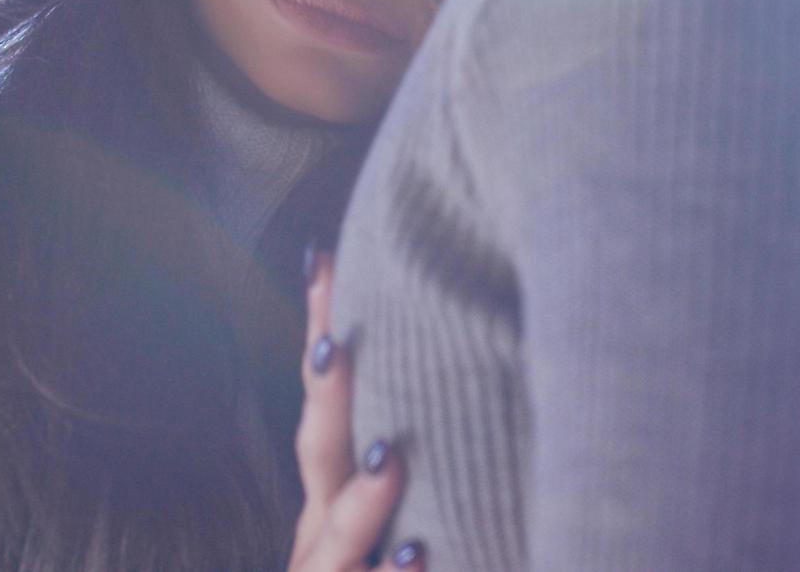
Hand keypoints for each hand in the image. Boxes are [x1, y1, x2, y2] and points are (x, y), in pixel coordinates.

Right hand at [286, 247, 425, 570]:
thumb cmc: (418, 565)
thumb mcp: (412, 518)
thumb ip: (420, 463)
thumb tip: (480, 373)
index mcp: (339, 504)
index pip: (330, 407)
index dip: (321, 332)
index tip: (324, 259)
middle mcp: (324, 541)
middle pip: (319, 453)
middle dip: (327, 389)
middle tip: (337, 324)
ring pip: (334, 542)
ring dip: (360, 502)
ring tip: (391, 455)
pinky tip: (419, 557)